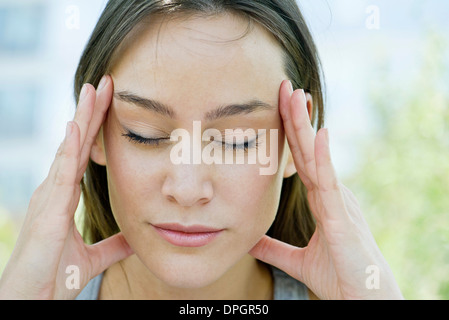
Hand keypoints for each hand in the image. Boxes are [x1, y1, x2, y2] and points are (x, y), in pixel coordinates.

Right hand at [0, 76, 132, 299]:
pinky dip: (68, 149)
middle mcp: (55, 190)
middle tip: (104, 83)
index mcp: (64, 196)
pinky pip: (60, 174)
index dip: (95, 129)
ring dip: (81, 119)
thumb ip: (115, 244)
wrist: (34, 301)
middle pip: (76, 143)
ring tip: (92, 90)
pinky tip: (76, 127)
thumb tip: (137, 238)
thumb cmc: (54, 278)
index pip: (84, 154)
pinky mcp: (48, 210)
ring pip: (69, 150)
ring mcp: (49, 196)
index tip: (109, 103)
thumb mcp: (93, 257)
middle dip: (90, 112)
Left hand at [250, 80, 402, 299]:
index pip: (302, 160)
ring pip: (317, 158)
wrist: (362, 299)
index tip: (280, 108)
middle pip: (309, 150)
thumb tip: (248, 240)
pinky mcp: (342, 217)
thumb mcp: (296, 259)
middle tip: (285, 88)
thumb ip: (273, 247)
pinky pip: (330, 182)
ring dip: (306, 127)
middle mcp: (331, 194)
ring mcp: (338, 202)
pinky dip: (323, 157)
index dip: (291, 135)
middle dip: (296, 119)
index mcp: (323, 200)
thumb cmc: (338, 277)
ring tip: (296, 97)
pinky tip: (317, 134)